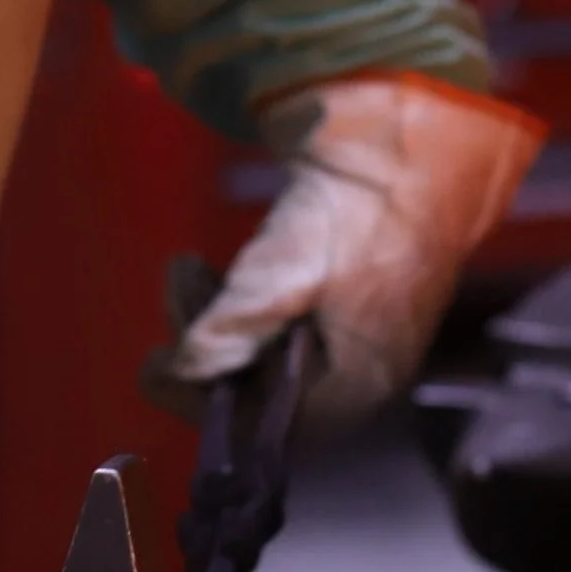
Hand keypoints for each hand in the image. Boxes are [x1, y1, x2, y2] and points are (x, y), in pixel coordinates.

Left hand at [167, 76, 543, 437]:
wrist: (415, 148)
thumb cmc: (356, 216)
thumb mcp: (283, 273)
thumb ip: (229, 330)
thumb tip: (182, 372)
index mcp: (349, 389)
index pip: (256, 423)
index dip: (197, 396)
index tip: (156, 360)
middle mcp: (354, 380)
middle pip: (256, 389)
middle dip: (205, 343)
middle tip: (180, 278)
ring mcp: (353, 343)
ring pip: (261, 354)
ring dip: (217, 316)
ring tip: (190, 264)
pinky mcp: (345, 306)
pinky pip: (278, 325)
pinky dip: (243, 301)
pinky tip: (223, 268)